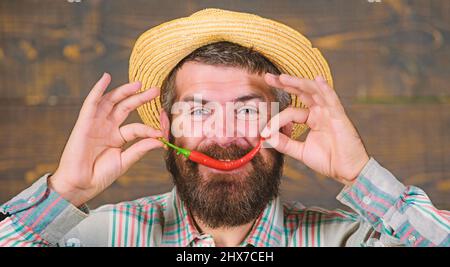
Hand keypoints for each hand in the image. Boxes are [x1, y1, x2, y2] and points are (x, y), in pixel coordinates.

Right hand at [49, 73, 162, 205]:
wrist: (80, 185)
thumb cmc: (100, 176)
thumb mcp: (124, 161)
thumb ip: (140, 149)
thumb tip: (160, 140)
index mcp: (117, 138)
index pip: (136, 128)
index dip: (148, 129)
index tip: (161, 132)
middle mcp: (107, 128)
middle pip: (126, 108)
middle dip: (140, 98)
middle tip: (155, 91)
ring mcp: (96, 124)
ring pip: (111, 102)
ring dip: (124, 91)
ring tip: (139, 84)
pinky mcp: (84, 123)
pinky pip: (91, 103)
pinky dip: (98, 89)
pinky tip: (105, 77)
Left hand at [261, 73, 368, 185]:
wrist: (349, 171)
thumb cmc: (329, 161)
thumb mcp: (301, 151)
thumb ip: (285, 143)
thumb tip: (266, 136)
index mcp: (312, 118)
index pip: (290, 112)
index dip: (276, 120)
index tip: (264, 132)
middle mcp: (321, 112)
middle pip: (302, 92)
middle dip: (285, 83)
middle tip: (268, 77)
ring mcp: (330, 112)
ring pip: (314, 91)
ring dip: (298, 83)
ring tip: (282, 78)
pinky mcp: (339, 116)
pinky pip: (331, 99)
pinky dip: (324, 89)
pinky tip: (317, 80)